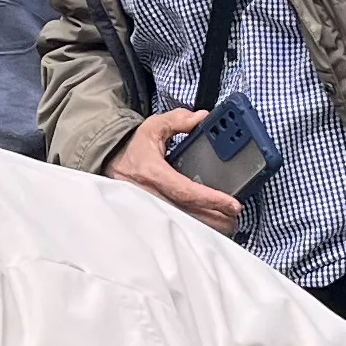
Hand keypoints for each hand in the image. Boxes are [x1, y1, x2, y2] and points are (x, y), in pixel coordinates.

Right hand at [109, 107, 244, 233]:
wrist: (111, 162)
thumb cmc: (133, 147)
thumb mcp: (153, 127)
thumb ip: (178, 120)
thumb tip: (201, 118)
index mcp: (153, 173)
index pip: (186, 191)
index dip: (211, 199)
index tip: (232, 204)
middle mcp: (152, 195)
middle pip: (189, 215)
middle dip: (216, 218)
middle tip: (235, 217)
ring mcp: (151, 208)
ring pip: (184, 224)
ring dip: (207, 227)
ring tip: (228, 224)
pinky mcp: (152, 215)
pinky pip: (177, 225)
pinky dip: (195, 227)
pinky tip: (209, 227)